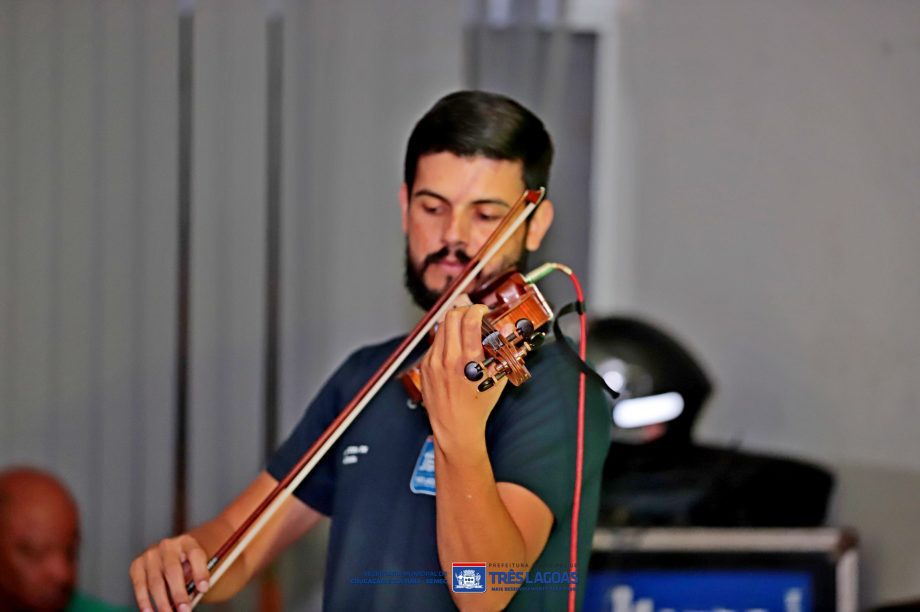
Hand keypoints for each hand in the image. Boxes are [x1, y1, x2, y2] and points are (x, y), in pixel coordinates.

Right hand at [129, 534, 209, 610]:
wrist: (168, 552)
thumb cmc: (185, 563)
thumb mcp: (194, 564)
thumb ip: (196, 577)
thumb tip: (196, 595)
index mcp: (187, 542)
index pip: (195, 554)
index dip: (200, 572)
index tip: (204, 589)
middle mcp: (167, 545)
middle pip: (173, 570)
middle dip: (179, 593)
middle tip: (184, 610)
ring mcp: (150, 554)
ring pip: (155, 582)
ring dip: (162, 603)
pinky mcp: (137, 565)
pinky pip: (139, 586)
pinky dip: (144, 601)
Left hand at [420, 303, 506, 456]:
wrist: (455, 428)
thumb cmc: (478, 407)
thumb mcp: (497, 378)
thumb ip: (503, 350)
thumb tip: (507, 328)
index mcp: (468, 361)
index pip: (469, 320)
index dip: (477, 309)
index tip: (483, 310)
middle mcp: (447, 359)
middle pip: (451, 316)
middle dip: (464, 310)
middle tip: (474, 315)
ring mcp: (433, 362)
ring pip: (441, 327)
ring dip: (454, 323)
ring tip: (465, 331)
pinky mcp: (425, 366)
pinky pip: (435, 343)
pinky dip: (446, 339)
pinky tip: (455, 349)